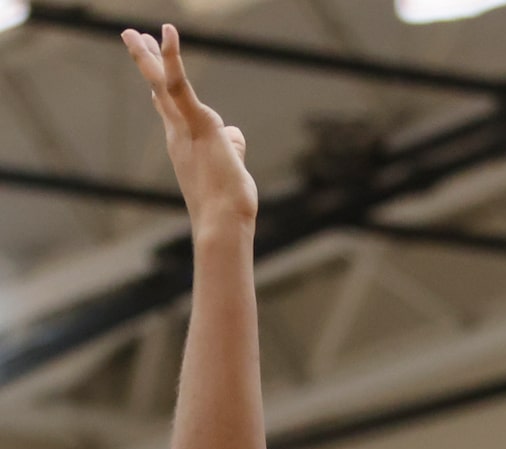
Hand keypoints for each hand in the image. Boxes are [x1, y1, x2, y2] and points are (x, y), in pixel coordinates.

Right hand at [122, 25, 256, 232]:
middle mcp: (177, 133)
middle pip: (158, 90)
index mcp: (184, 144)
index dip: (160, 88)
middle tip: (130, 35)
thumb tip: (234, 135)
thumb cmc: (230, 205)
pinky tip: (167, 30)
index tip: (152, 68)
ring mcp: (184, 127)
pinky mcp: (197, 120)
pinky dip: (173, 57)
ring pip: (161, 82)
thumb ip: (232, 147)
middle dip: (146, 61)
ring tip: (132, 31)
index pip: (170, 109)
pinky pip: (179, 83)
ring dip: (147, 54)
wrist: (222, 222)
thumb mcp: (233, 168)